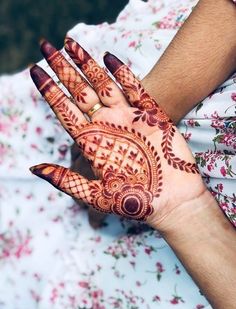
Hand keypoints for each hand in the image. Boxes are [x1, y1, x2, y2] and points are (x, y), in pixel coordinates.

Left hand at [30, 39, 205, 229]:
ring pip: (104, 85)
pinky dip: (123, 74)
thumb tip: (34, 168)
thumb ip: (66, 180)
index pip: (65, 111)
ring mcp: (129, 119)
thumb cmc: (134, 201)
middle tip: (47, 46)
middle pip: (80, 92)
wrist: (170, 201)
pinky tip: (109, 58)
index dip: (49, 90)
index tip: (35, 70)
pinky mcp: (151, 116)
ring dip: (88, 65)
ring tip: (71, 43)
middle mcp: (107, 126)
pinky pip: (136, 90)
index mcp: (92, 142)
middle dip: (63, 69)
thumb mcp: (95, 195)